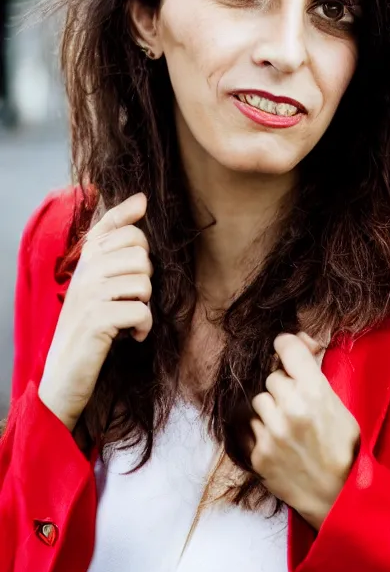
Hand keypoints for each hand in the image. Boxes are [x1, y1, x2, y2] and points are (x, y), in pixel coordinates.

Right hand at [38, 193, 152, 432]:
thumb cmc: (89, 325)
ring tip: (128, 320)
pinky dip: (143, 328)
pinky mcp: (97, 319)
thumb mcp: (100, 281)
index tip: (130, 268)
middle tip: (129, 302)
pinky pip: (141, 312)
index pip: (118, 225)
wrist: (64, 373)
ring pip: (143, 283)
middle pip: (141, 255)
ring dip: (144, 308)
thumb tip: (142, 198)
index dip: (137, 245)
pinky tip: (132, 337)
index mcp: (86, 258)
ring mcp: (88, 293)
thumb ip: (117, 243)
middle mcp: (85, 270)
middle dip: (144, 282)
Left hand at [250, 333, 359, 529]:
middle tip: (296, 403)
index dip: (286, 346)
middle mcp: (290, 408)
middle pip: (271, 377)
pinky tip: (280, 442)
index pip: (286, 347)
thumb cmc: (344, 450)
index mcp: (315, 392)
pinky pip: (251, 428)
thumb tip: (301, 341)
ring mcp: (271, 432)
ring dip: (270, 409)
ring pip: (258, 401)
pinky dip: (262, 432)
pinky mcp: (258, 453)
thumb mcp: (339, 406)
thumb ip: (316, 374)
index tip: (286, 351)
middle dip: (283, 387)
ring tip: (288, 425)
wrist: (339, 498)